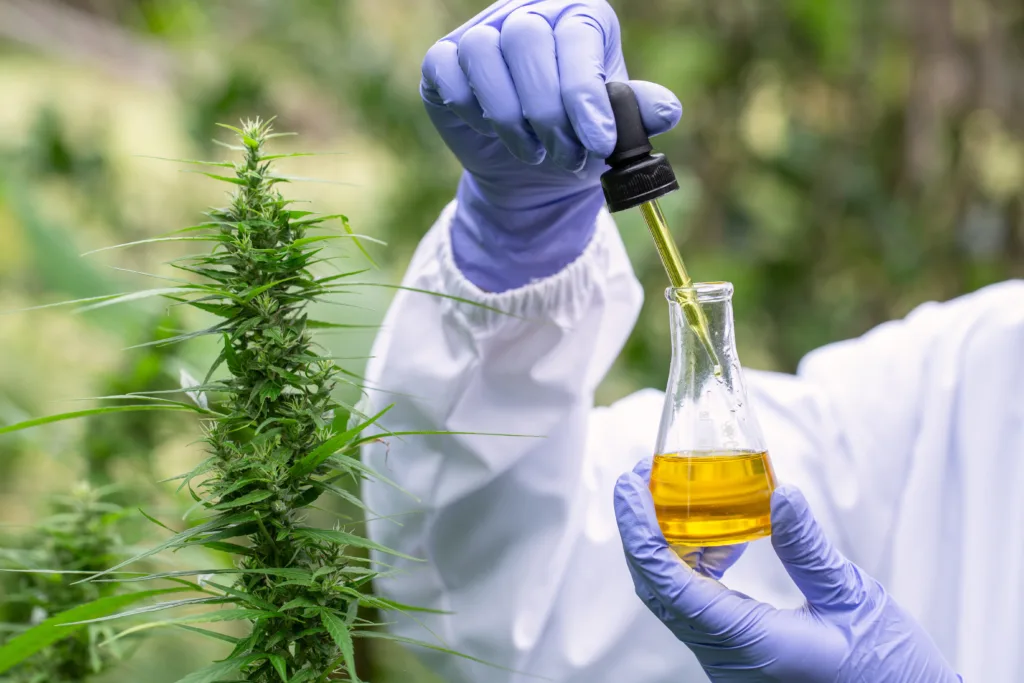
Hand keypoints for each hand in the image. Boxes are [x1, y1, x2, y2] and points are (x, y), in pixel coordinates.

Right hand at [421, 0, 681, 290]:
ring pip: (482, 52)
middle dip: (547, 110)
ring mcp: (482, 32)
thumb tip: (667, 110)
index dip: (584, 91)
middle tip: (565, 155)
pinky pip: (447, 70)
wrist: (534, 173)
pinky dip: (470, 109)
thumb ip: (636, 114)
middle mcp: (529, 13)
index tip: (597, 140)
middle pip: (525, 38)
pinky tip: (491, 133)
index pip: (575, 35)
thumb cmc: (579, 140)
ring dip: (510, 117)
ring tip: (535, 152)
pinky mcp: (444, 60)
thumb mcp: (613, 131)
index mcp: (579, 15)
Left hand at [614, 473, 961, 682]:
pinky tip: (722, 537)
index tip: (626, 486)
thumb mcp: (854, 600)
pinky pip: (699, 607)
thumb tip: (781, 494)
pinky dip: (697, 565)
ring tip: (678, 496)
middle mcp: (726, 657)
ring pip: (675, 597)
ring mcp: (729, 660)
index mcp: (749, 644)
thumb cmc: (890, 671)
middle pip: (659, 588)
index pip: (669, 583)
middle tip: (641, 478)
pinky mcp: (739, 656)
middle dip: (643, 529)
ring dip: (668, 544)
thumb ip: (809, 549)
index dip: (639, 531)